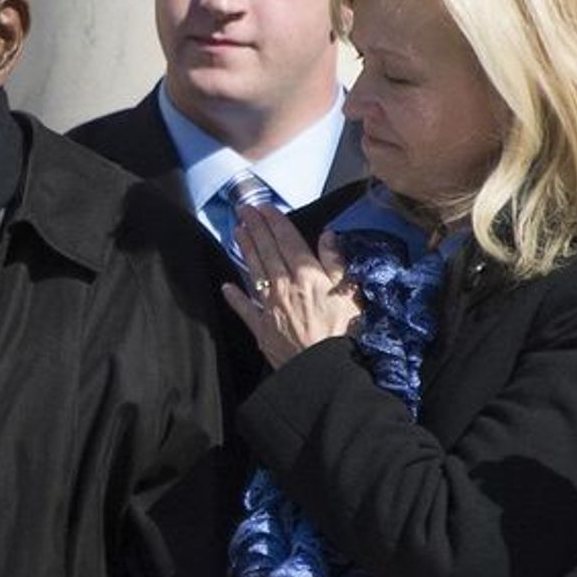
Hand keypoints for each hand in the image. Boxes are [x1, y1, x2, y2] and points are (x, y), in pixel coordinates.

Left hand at [220, 205, 361, 368]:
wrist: (323, 368)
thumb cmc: (344, 331)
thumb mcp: (350, 293)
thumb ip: (336, 263)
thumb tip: (327, 236)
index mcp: (307, 275)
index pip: (288, 241)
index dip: (275, 222)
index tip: (264, 207)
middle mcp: (284, 286)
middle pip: (267, 251)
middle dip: (255, 228)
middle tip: (243, 209)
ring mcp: (269, 306)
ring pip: (254, 271)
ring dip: (245, 250)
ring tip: (237, 231)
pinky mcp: (261, 327)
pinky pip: (245, 308)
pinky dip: (235, 297)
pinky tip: (226, 286)